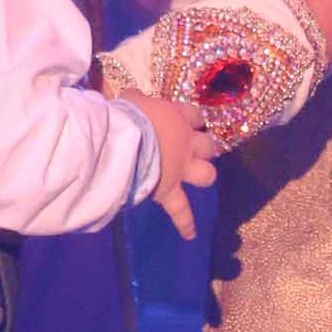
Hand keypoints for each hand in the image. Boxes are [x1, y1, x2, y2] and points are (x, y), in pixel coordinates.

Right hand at [130, 91, 217, 238]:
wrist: (124, 142)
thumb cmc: (127, 117)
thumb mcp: (131, 100)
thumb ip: (137, 100)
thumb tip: (133, 96)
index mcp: (177, 118)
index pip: (194, 114)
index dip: (193, 118)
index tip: (189, 119)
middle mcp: (186, 144)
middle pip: (208, 146)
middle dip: (204, 147)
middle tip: (195, 149)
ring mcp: (181, 170)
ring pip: (207, 175)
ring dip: (204, 175)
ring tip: (198, 176)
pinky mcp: (170, 192)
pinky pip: (181, 211)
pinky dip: (185, 223)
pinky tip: (190, 235)